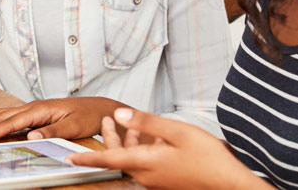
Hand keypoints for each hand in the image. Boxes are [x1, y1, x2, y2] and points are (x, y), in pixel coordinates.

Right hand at [0, 97, 123, 143]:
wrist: (100, 107)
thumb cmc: (88, 116)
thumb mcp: (73, 126)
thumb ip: (52, 131)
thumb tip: (30, 136)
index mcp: (40, 109)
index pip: (12, 121)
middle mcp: (33, 107)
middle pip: (1, 116)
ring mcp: (33, 109)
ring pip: (3, 115)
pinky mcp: (35, 114)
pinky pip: (10, 118)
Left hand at [66, 109, 268, 189]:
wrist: (229, 182)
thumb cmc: (207, 158)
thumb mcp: (175, 131)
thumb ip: (145, 122)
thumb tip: (120, 114)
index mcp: (146, 163)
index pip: (108, 159)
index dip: (87, 158)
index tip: (69, 159)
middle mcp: (147, 175)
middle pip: (119, 158)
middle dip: (109, 139)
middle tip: (104, 121)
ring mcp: (156, 180)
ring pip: (132, 160)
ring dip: (126, 142)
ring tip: (123, 122)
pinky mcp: (165, 181)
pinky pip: (145, 164)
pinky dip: (141, 149)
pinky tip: (152, 137)